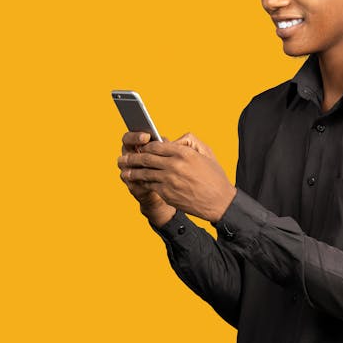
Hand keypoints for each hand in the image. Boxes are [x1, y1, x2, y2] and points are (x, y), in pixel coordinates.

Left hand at [119, 133, 236, 222]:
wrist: (220, 202)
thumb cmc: (214, 176)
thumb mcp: (206, 152)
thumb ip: (189, 141)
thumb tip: (172, 140)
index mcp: (183, 152)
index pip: (156, 145)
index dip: (145, 146)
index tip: (139, 146)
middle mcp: (174, 165)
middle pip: (147, 158)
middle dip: (133, 158)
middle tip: (123, 158)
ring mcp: (169, 180)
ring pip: (145, 173)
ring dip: (133, 171)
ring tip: (124, 171)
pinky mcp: (167, 194)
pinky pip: (150, 185)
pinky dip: (142, 183)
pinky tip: (137, 182)